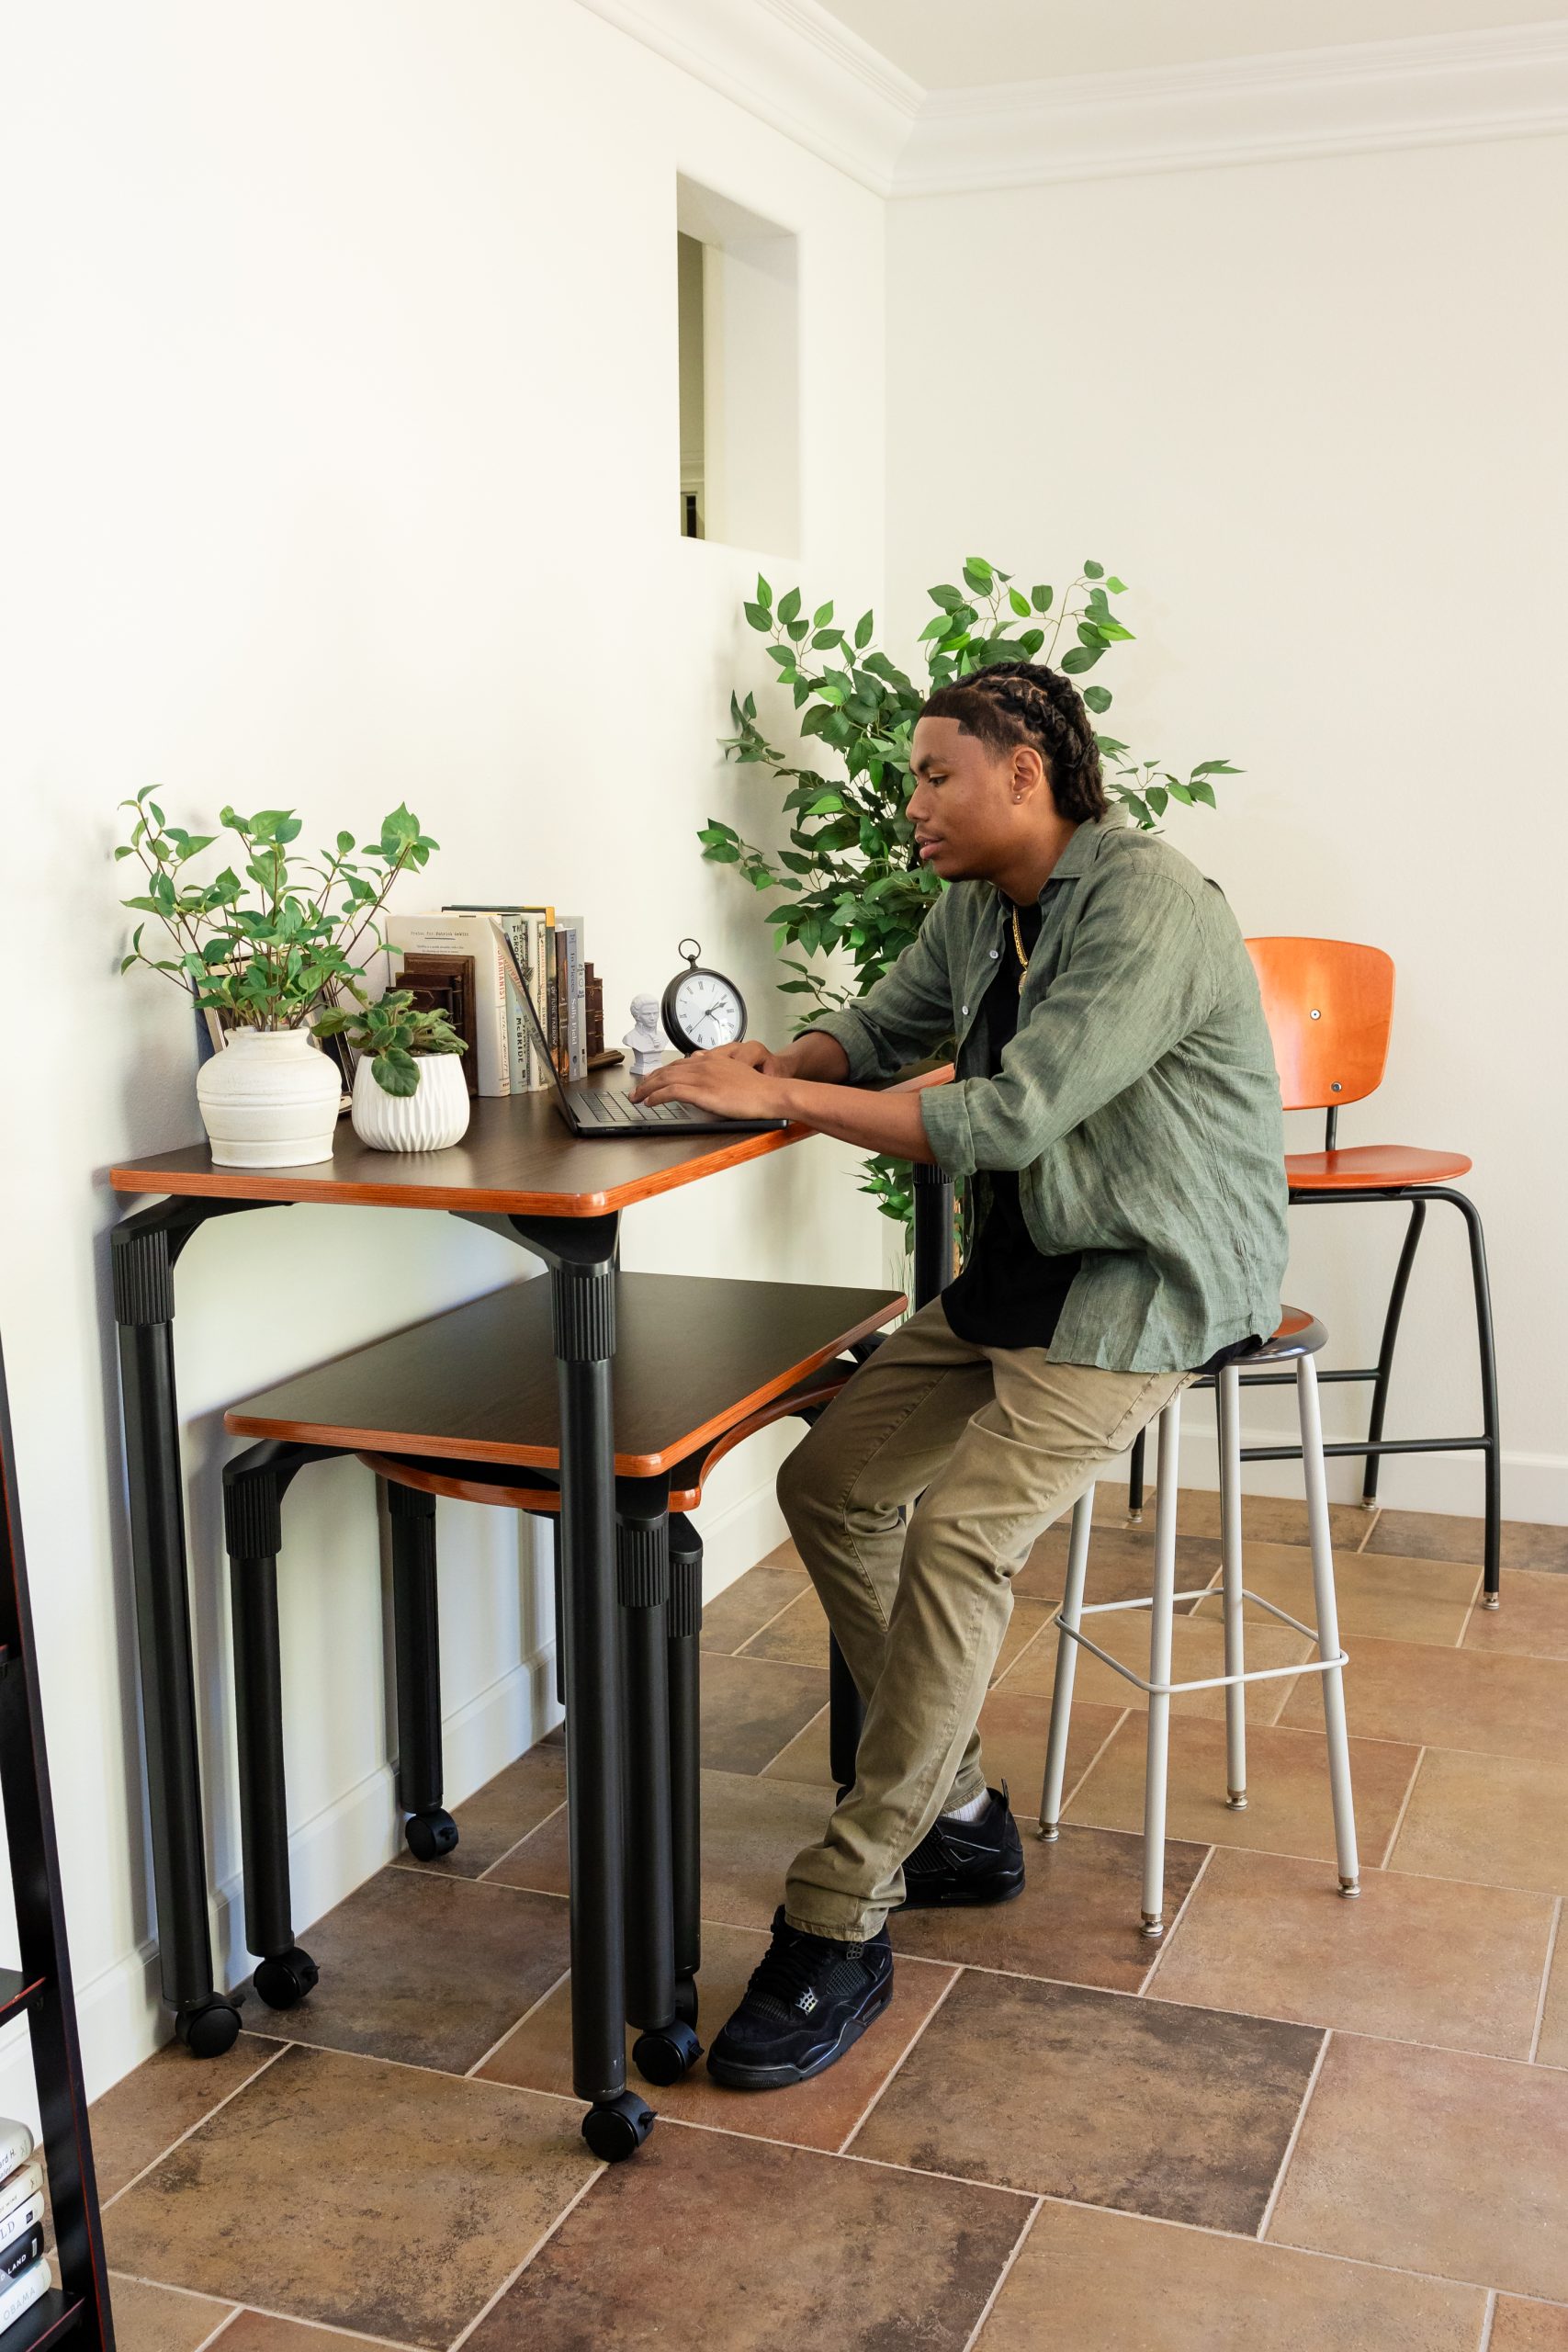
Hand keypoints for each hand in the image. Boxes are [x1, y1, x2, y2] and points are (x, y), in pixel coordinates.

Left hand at [630, 1047, 789, 1119]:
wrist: (769, 1093)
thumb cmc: (757, 1088)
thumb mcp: (735, 1072)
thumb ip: (718, 1068)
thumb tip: (703, 1062)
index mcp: (712, 1060)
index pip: (679, 1064)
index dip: (661, 1072)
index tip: (651, 1079)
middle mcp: (704, 1064)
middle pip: (668, 1070)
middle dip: (649, 1080)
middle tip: (637, 1090)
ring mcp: (702, 1077)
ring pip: (665, 1079)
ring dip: (647, 1088)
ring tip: (637, 1097)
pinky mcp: (702, 1091)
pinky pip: (672, 1091)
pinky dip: (657, 1096)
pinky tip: (650, 1102)